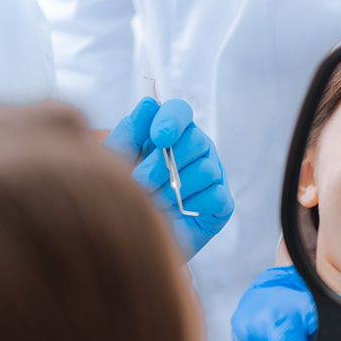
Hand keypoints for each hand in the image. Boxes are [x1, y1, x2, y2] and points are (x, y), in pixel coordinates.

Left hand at [103, 97, 233, 258]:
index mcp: (172, 133)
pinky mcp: (222, 203)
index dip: (172, 120)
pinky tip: (178, 212)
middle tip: (141, 181)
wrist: (137, 235)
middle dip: (166, 163)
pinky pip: (216, 196)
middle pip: (196, 140)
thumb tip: (149, 104)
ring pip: (205, 170)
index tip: (158, 136)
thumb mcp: (118, 160)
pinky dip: (194, 205)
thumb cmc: (129, 193)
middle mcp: (197, 149)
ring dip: (175, 189)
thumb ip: (131, 132)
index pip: (180, 111)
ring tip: (155, 202)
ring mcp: (213, 175)